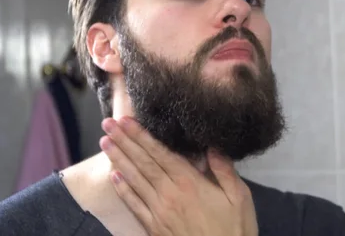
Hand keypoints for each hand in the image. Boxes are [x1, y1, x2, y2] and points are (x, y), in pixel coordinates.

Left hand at [98, 117, 257, 235]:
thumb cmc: (234, 230)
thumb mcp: (240, 198)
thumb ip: (225, 170)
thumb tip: (212, 145)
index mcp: (190, 183)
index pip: (160, 153)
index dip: (142, 136)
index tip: (126, 120)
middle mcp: (169, 194)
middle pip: (143, 163)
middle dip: (124, 141)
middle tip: (107, 124)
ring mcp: (158, 212)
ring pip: (134, 180)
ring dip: (118, 160)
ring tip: (104, 143)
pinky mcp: (154, 228)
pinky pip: (134, 205)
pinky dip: (122, 190)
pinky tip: (113, 177)